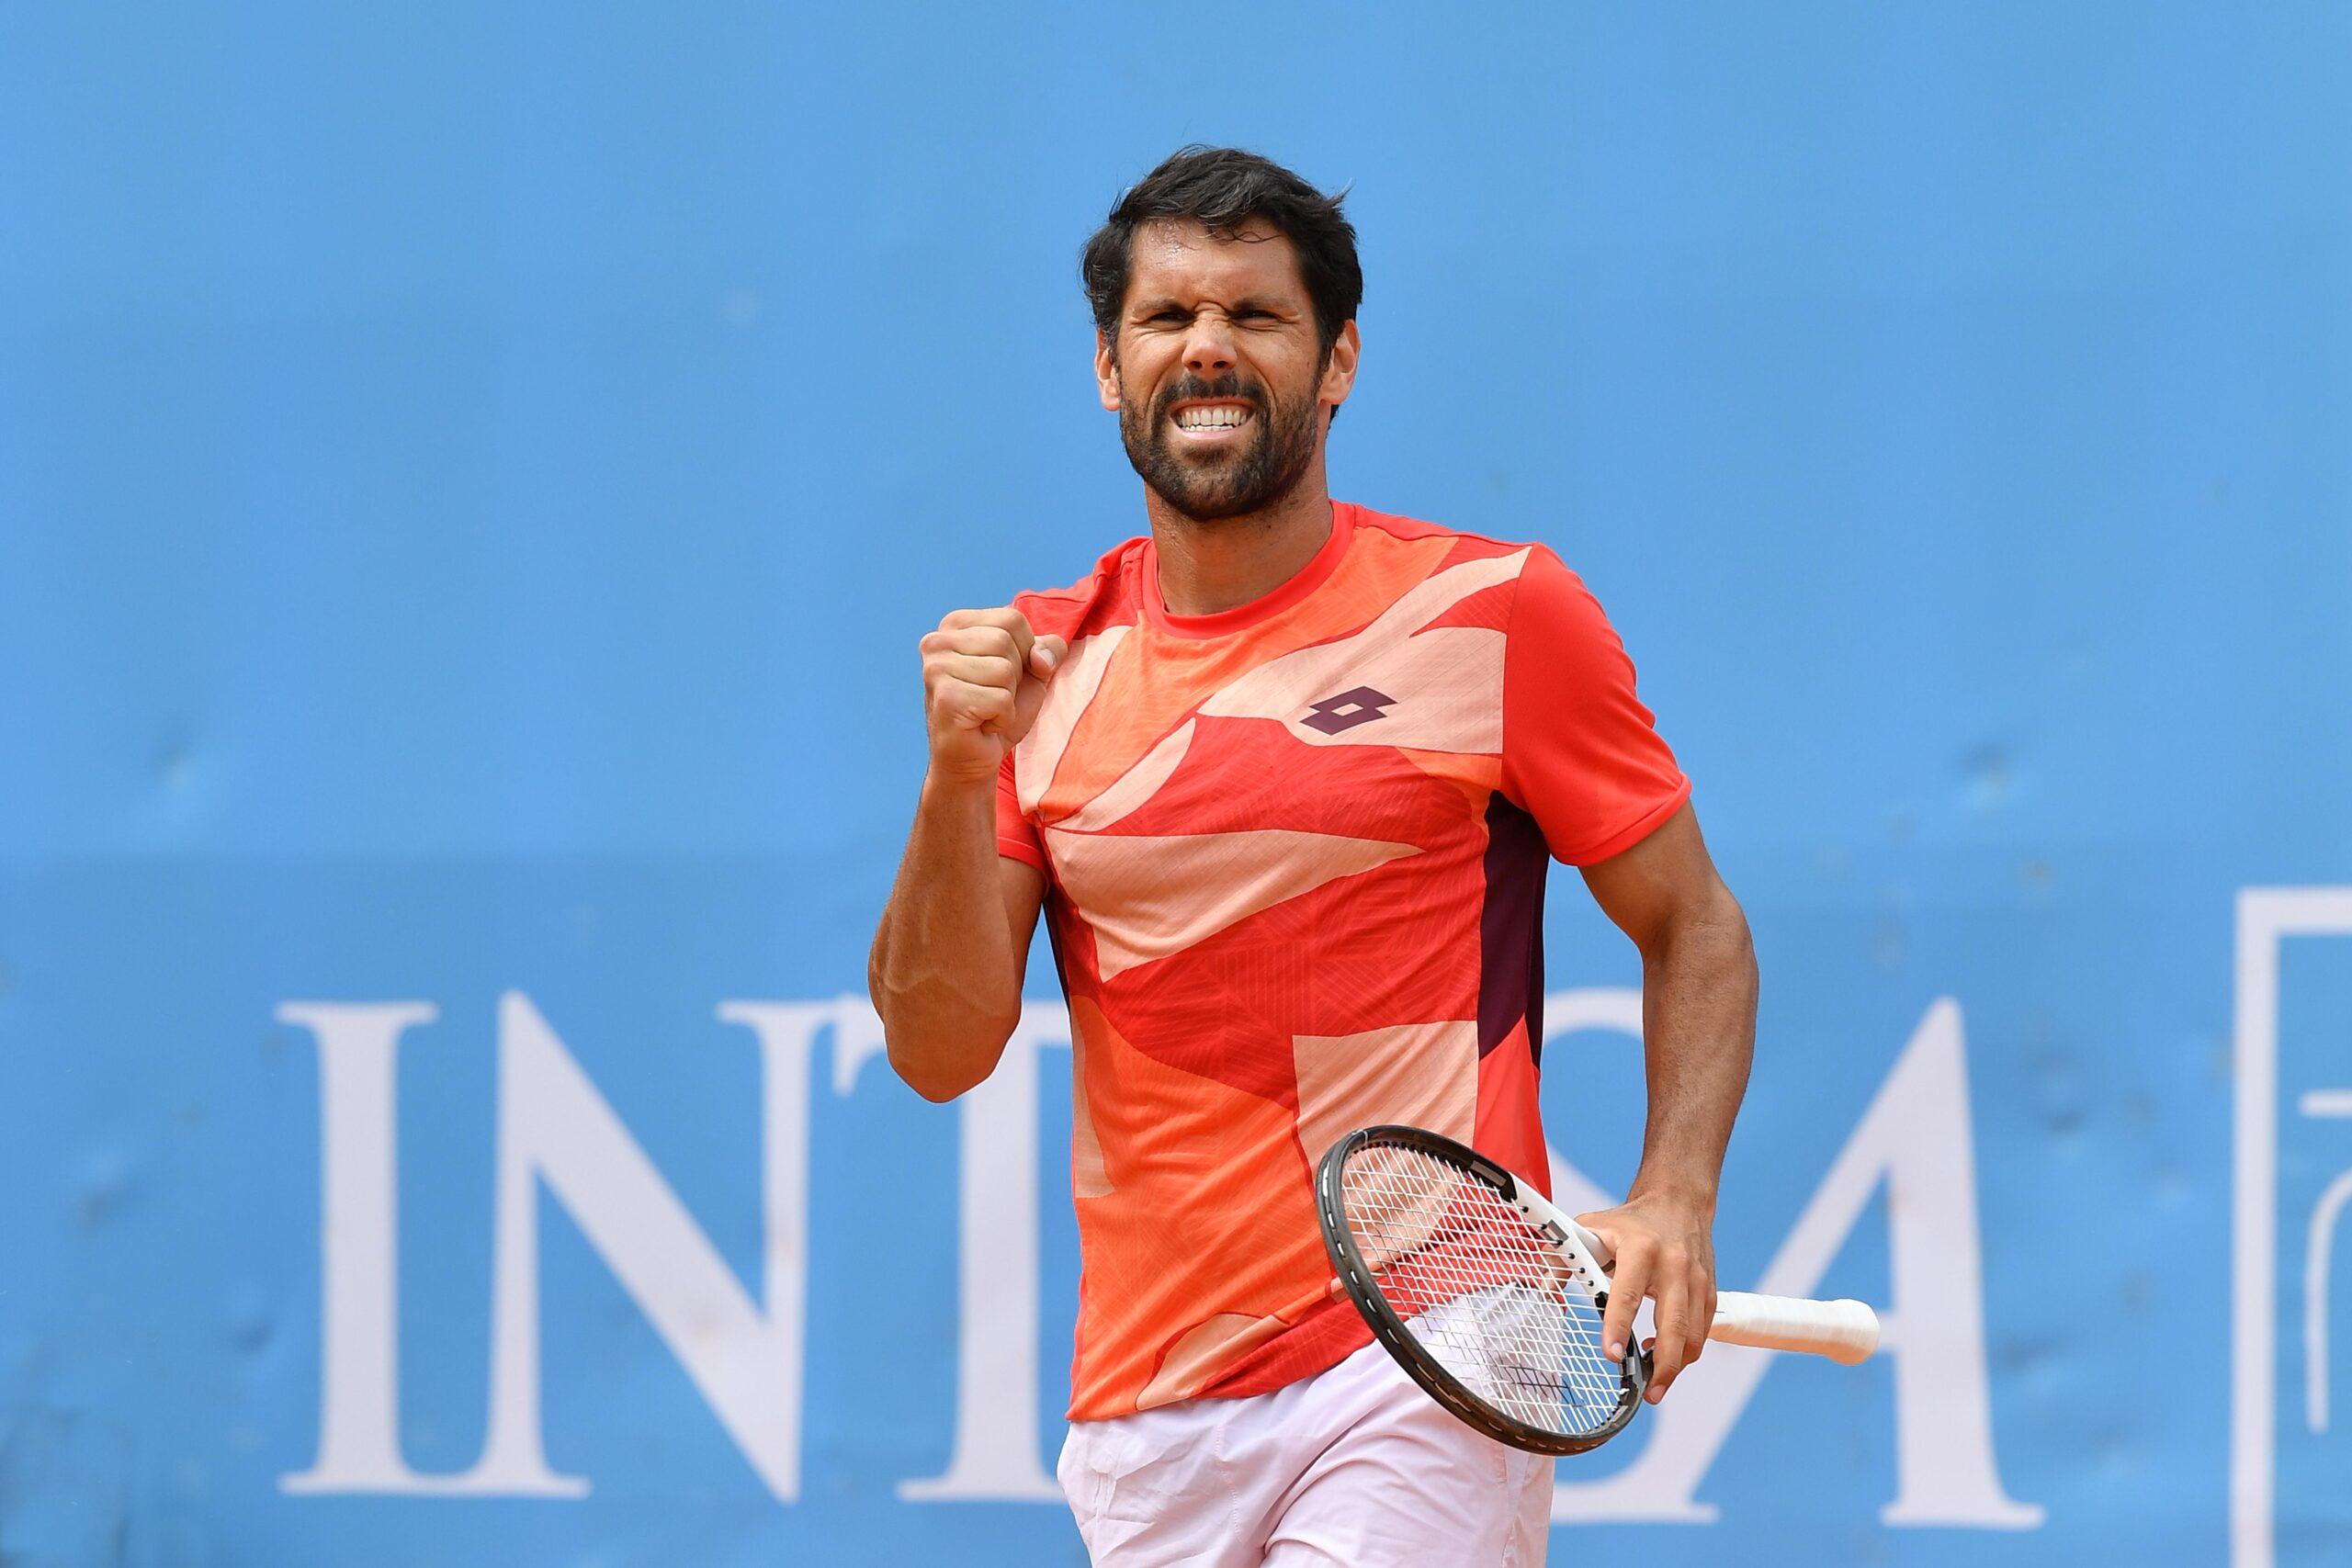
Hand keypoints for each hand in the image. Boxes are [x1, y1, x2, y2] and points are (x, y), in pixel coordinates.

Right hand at [920, 608, 1067, 785]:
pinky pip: (1000, 699)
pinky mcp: (945, 698)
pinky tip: (983, 724)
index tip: (1006, 675)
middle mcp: (937, 641)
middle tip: (994, 696)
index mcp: (954, 625)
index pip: (1012, 619)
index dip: (1026, 651)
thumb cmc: (998, 709)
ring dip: (1007, 698)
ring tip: (987, 710)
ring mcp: (936, 669)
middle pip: (1006, 641)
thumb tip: (1041, 657)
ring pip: (1004, 670)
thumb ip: (1047, 649)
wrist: (973, 758)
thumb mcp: (1032, 671)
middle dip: (1015, 676)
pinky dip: (1002, 717)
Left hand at [1574, 1190, 1717, 1403]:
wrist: (1677, 1202)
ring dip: (1676, 1365)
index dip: (1619, 1326)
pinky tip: (1665, 1357)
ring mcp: (1697, 1279)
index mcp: (1641, 1247)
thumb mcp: (1592, 1228)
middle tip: (1647, 1392)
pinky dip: (1687, 1351)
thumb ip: (1566, 1259)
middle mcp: (1674, 1264)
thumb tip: (1547, 1290)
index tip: (1612, 1355)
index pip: (1628, 1293)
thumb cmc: (1630, 1220)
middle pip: (1674, 1324)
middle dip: (1663, 1365)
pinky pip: (1703, 1331)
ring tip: (1655, 1385)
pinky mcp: (1709, 1290)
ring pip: (1694, 1334)